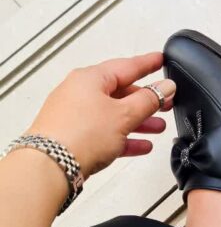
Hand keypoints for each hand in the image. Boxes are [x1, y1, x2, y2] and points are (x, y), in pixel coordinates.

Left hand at [26, 52, 175, 177]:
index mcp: (90, 78)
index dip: (148, 64)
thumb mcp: (124, 114)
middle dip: (146, 100)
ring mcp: (75, 116)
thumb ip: (149, 100)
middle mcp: (79, 93)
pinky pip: (104, 133)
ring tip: (158, 128)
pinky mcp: (73, 137)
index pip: (127, 66)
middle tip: (165, 101)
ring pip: (114, 114)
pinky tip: (141, 145)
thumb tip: (165, 87)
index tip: (161, 59)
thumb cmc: (80, 134)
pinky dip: (123, 138)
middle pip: (120, 92)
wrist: (49, 167)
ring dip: (138, 121)